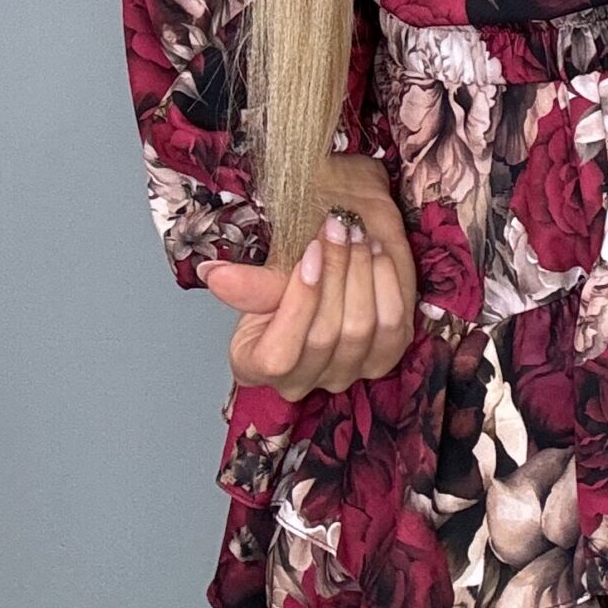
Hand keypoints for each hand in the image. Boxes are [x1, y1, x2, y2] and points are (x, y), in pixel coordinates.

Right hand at [196, 155, 416, 397]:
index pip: (279, 356)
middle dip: (335, 273)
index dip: (300, 303)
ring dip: (361, 273)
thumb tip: (213, 275)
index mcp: (255, 364)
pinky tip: (377, 254)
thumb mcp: (273, 265)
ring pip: (360, 331)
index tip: (310, 252)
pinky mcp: (384, 359)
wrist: (341, 239)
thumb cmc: (301, 253)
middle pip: (325, 337)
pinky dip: (387, 284)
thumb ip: (252, 283)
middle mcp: (298, 381)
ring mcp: (343, 374)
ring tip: (356, 234)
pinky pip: (393, 327)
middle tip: (338, 226)